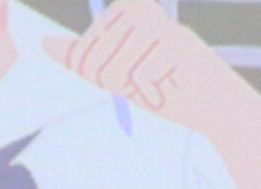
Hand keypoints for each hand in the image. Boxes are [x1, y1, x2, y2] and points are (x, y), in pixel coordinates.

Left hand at [43, 1, 260, 140]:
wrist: (216, 106)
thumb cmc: (166, 87)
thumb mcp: (118, 73)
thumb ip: (82, 59)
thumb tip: (43, 45)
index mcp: (124, 9)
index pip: (83, 53)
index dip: (100, 78)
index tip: (130, 75)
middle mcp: (138, 8)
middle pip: (95, 62)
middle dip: (118, 85)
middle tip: (150, 83)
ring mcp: (155, 24)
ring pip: (115, 73)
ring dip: (137, 91)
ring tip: (162, 83)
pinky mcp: (172, 43)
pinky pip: (140, 83)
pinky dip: (154, 95)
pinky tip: (173, 87)